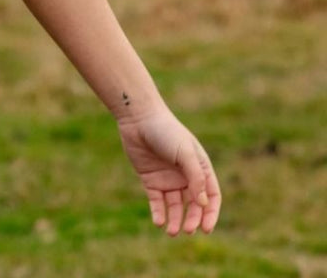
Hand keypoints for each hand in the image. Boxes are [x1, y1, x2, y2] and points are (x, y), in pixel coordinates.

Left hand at [117, 109, 221, 235]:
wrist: (138, 118)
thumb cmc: (166, 131)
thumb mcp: (185, 153)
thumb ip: (195, 177)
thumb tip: (203, 203)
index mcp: (199, 167)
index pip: (211, 196)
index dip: (210, 213)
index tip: (206, 228)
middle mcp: (185, 175)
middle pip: (193, 204)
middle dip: (192, 219)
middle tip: (188, 230)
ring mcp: (167, 178)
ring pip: (175, 206)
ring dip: (176, 220)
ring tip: (172, 232)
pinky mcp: (150, 179)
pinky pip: (157, 201)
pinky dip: (159, 213)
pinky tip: (158, 222)